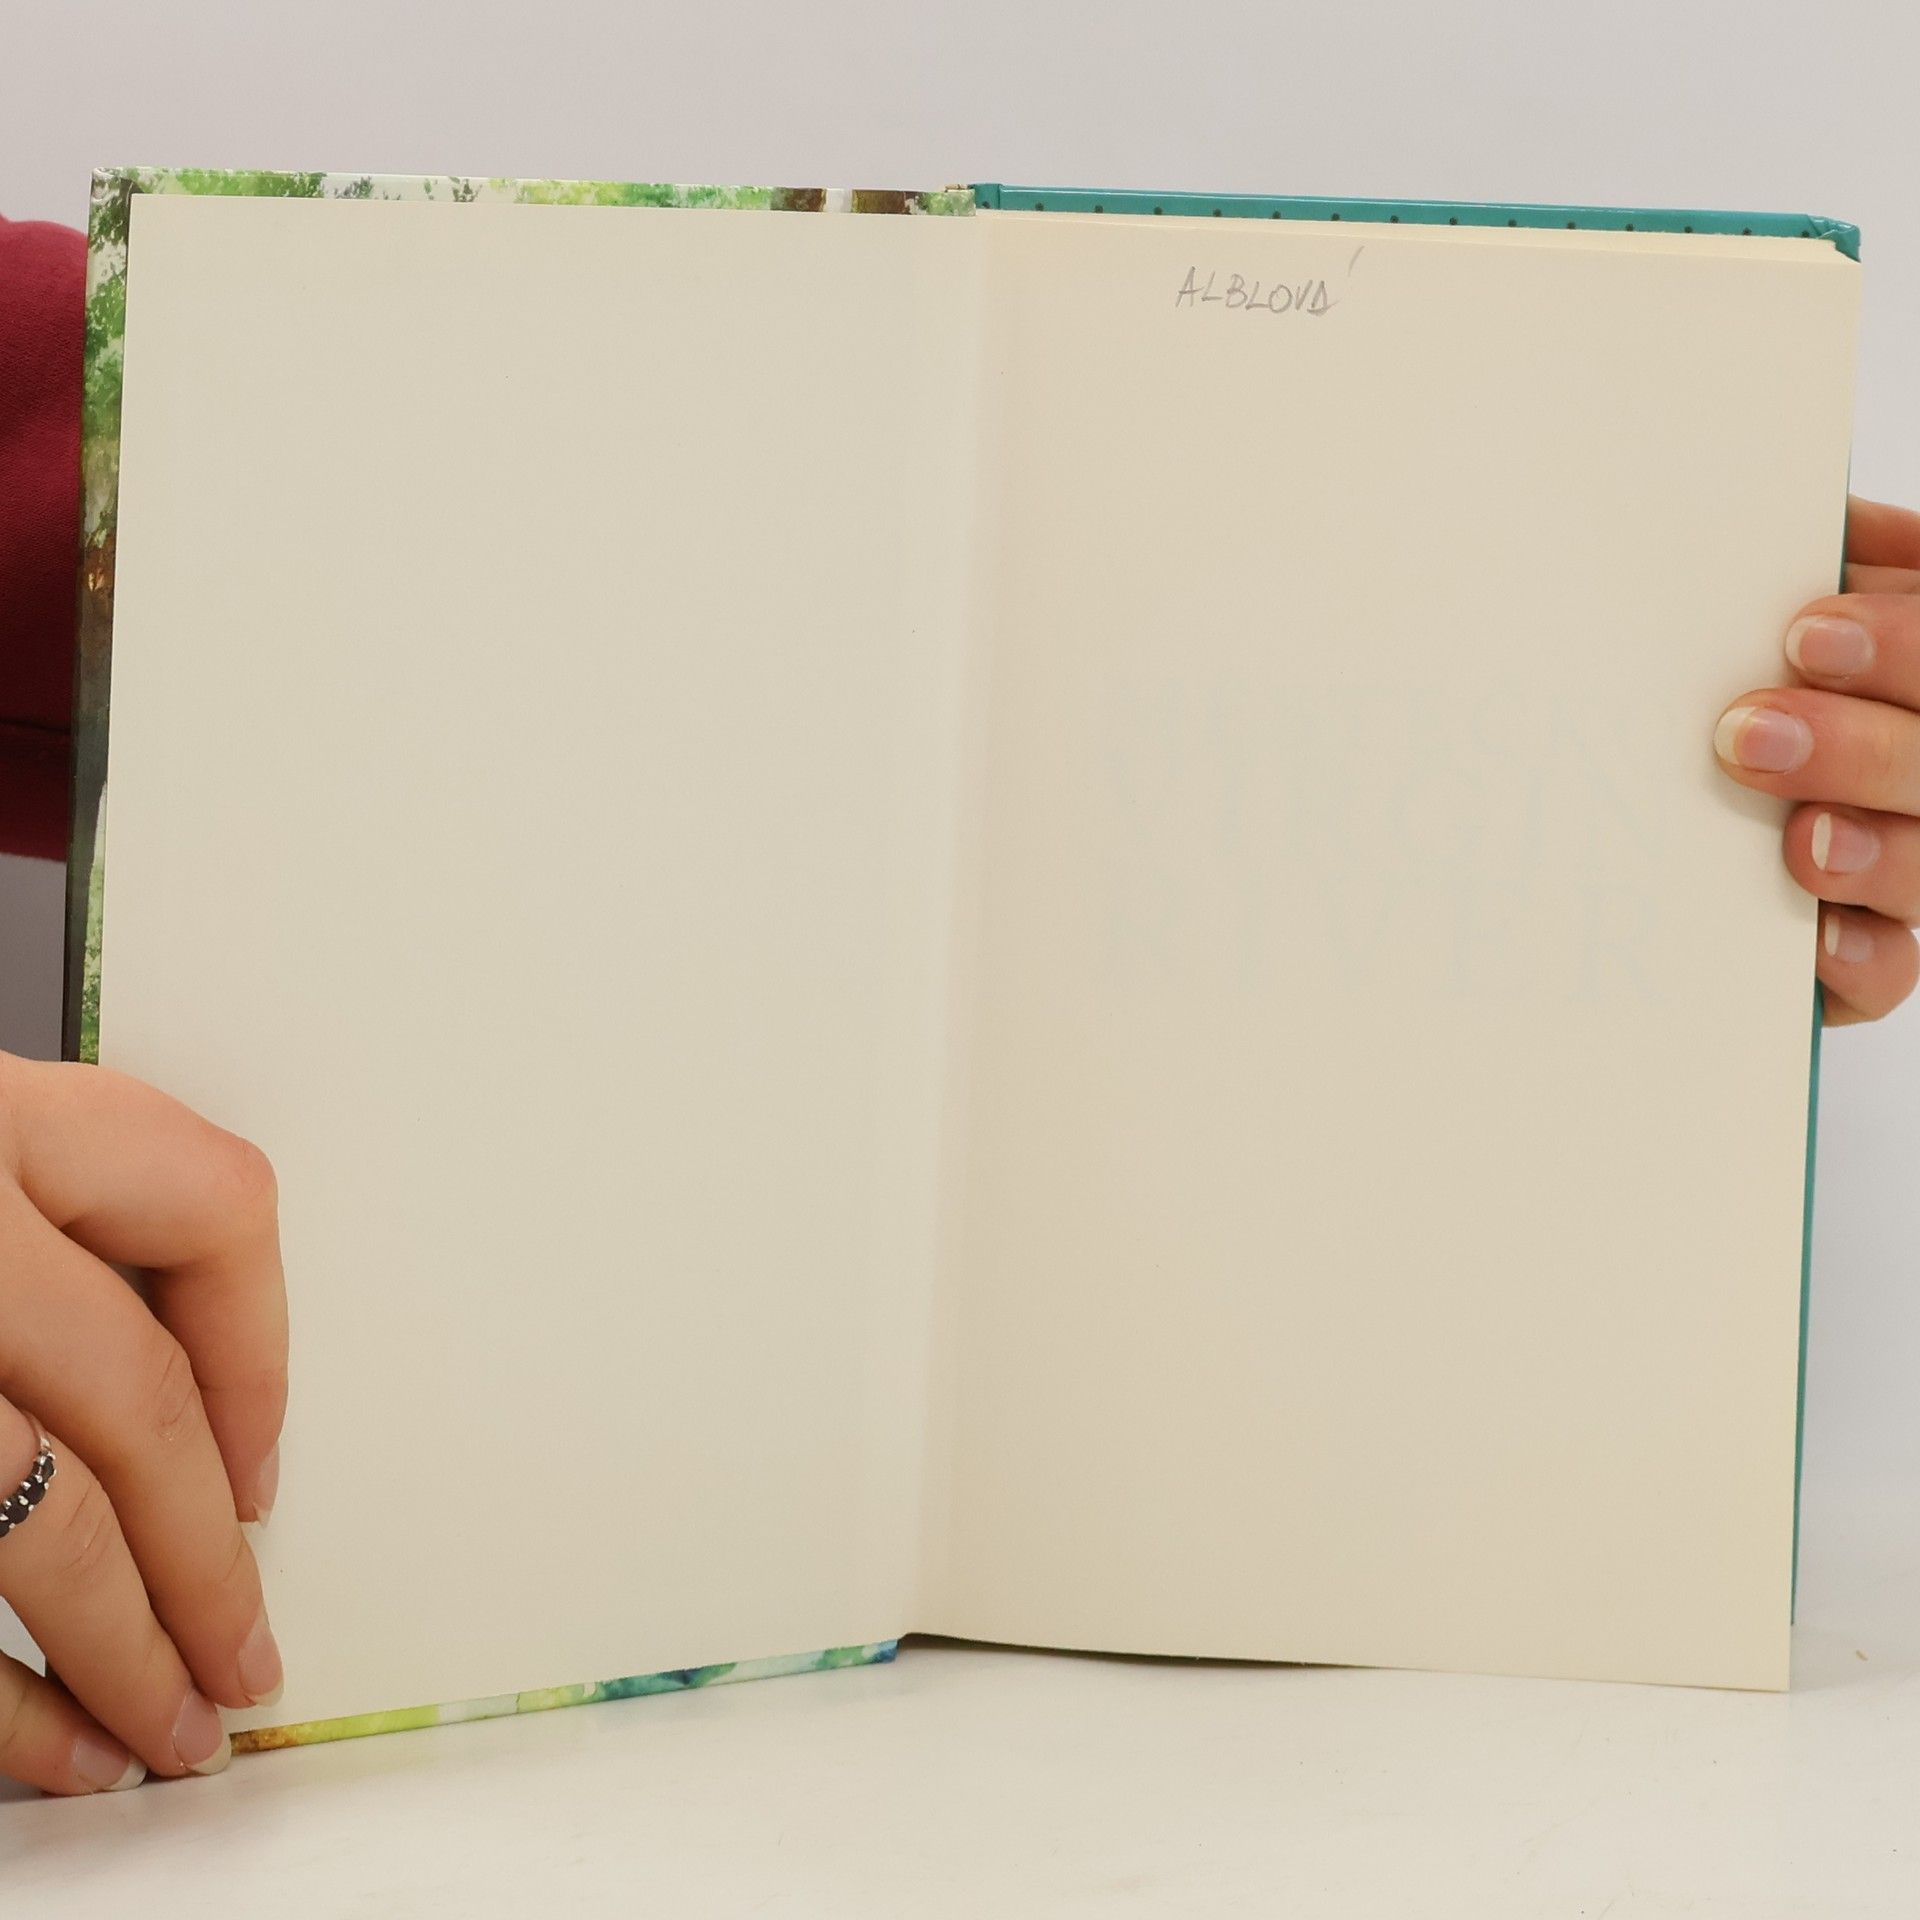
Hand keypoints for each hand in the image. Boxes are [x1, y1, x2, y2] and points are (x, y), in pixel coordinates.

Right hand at [0, 1057, 284, 1792]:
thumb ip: (28, 1246)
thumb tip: (187, 1426)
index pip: (211, 1207)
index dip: (262, 1350)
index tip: (262, 1461)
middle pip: (131, 1404)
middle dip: (206, 1559)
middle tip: (242, 1654)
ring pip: (38, 1525)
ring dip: (121, 1651)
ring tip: (166, 1731)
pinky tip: (43, 1752)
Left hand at [1714, 495, 1919, 1024]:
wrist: (1668, 806)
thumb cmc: (1739, 680)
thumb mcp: (1777, 612)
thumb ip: (1820, 568)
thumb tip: (1802, 520)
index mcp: (1910, 677)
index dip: (1899, 645)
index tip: (1802, 633)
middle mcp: (1919, 763)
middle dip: (1859, 747)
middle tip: (1748, 732)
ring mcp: (1908, 858)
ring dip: (1870, 850)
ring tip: (1799, 838)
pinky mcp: (1866, 950)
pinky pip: (1889, 967)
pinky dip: (1860, 955)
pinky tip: (1817, 936)